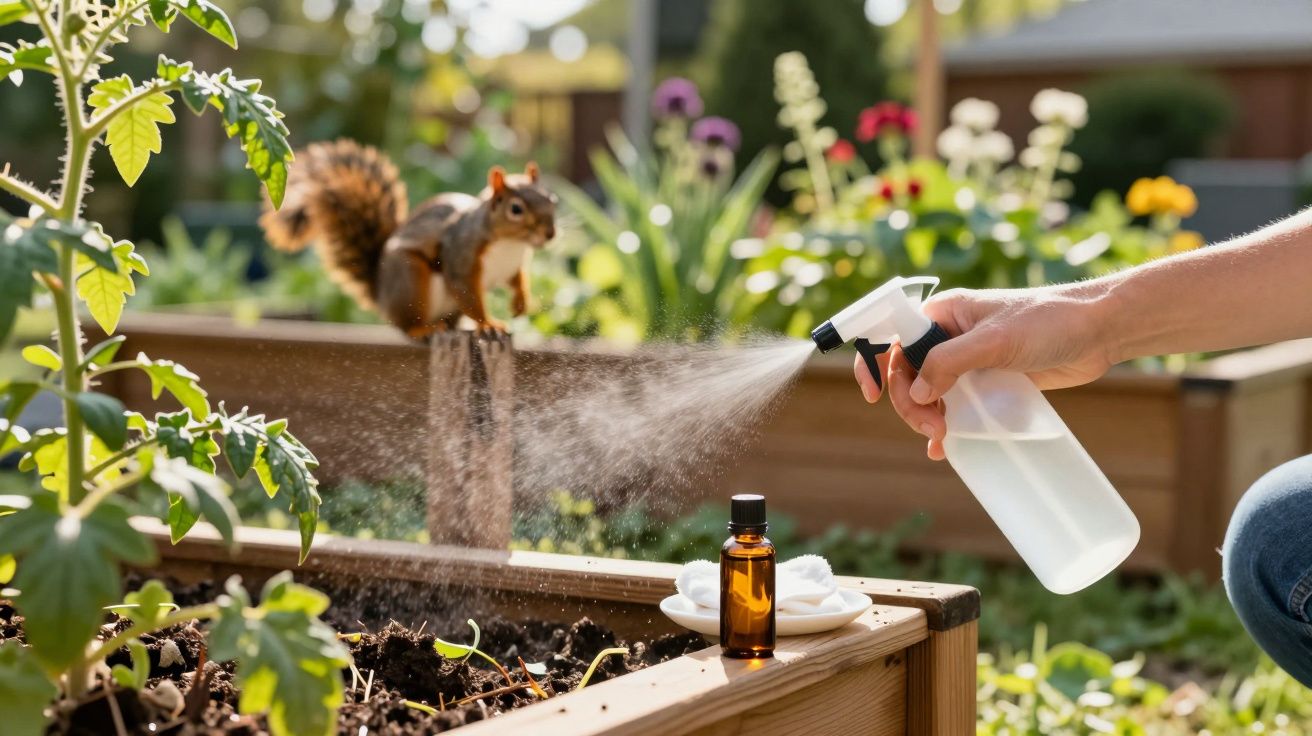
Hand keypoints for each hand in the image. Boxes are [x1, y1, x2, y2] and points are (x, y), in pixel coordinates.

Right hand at [853, 285, 1115, 459]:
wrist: (1099, 331)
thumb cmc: (1048, 321)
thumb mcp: (994, 341)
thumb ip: (949, 363)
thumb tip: (916, 393)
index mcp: (942, 313)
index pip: (892, 337)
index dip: (874, 364)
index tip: (872, 395)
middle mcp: (949, 336)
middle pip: (907, 374)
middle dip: (909, 403)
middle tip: (932, 427)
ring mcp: (969, 361)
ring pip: (928, 394)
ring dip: (925, 418)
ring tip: (942, 438)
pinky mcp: (989, 382)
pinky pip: (956, 407)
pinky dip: (947, 427)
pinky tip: (946, 448)